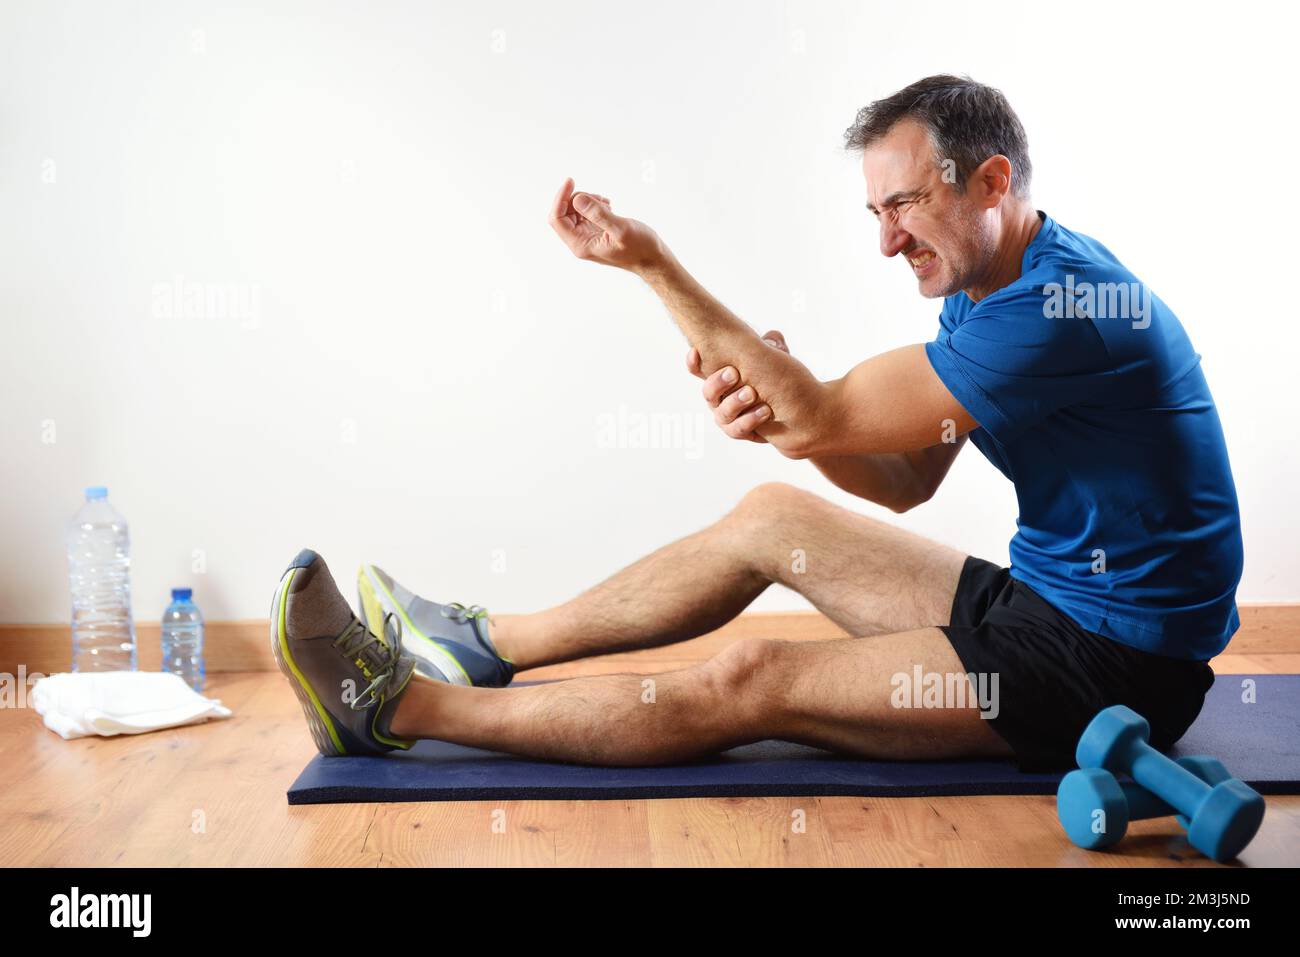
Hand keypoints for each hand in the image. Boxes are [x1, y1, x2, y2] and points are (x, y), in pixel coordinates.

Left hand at [548, 177, 666, 271]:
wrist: (653, 259)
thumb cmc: (640, 248)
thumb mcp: (620, 229)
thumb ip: (598, 214)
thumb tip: (577, 199)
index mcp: (581, 245)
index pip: (557, 219)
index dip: (560, 198)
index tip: (571, 180)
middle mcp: (580, 242)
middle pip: (563, 213)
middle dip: (576, 199)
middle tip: (598, 198)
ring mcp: (587, 236)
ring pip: (574, 211)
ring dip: (587, 201)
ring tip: (607, 204)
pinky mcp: (595, 232)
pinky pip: (585, 213)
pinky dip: (594, 205)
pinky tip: (609, 206)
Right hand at [688, 331, 789, 443]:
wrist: (789, 415)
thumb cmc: (775, 382)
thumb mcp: (775, 362)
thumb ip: (773, 347)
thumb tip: (772, 336)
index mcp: (720, 378)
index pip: (700, 370)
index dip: (694, 362)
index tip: (695, 351)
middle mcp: (718, 399)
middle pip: (708, 392)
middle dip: (718, 382)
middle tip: (733, 373)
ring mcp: (726, 417)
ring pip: (722, 412)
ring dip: (735, 402)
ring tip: (751, 393)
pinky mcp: (738, 431)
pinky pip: (738, 429)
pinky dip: (750, 419)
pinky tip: (764, 410)